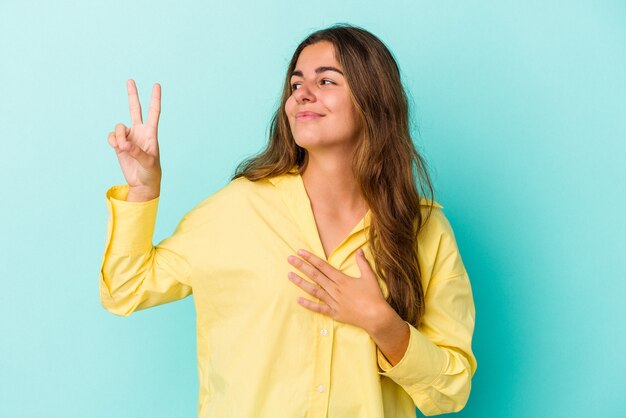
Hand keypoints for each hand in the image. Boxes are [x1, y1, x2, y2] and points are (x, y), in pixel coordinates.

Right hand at [107, 79, 161, 195]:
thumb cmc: (151, 173)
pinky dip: (113, 140)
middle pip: (135, 109)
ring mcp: (129, 137)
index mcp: (151, 133)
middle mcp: (139, 132)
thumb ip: (137, 152)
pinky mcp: (119, 144)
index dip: (155, 99)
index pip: (154, 112)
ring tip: (122, 148)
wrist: (142, 183)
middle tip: (130, 80)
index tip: (156, 85)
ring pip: (119, 127)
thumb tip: (124, 144)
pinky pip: (112, 136)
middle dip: (132, 95)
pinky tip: (117, 147)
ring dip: (118, 136)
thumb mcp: (148, 163)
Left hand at [286, 248, 390, 332]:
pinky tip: (298, 300)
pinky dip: (308, 304)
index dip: (310, 258)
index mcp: (341, 279)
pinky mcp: (333, 313)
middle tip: (289, 258)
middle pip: (314, 275)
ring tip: (289, 275)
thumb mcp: (369, 277)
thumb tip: (359, 250)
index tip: (300, 252)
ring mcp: (332, 301)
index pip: (322, 265)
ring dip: (300, 282)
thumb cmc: (374, 296)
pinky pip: (318, 308)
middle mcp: (334, 289)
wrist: (376, 316)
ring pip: (313, 290)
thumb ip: (362, 263)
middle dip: (301, 266)